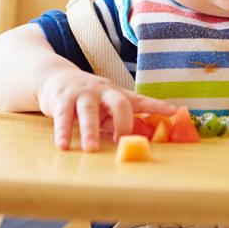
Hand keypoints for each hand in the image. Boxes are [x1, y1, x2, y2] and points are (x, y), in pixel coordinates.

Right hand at [37, 70, 175, 151]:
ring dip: (89, 131)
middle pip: (118, 103)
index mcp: (116, 94)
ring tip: (91, 149)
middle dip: (123, 121)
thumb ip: (119, 119)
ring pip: (88, 112)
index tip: (173, 111)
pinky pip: (63, 117)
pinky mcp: (62, 100)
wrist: (55, 77)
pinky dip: (63, 132)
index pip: (140, 100)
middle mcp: (102, 92)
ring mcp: (82, 94)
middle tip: (122, 140)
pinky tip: (64, 146)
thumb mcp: (106, 105)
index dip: (156, 106)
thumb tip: (139, 137)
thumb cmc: (88, 96)